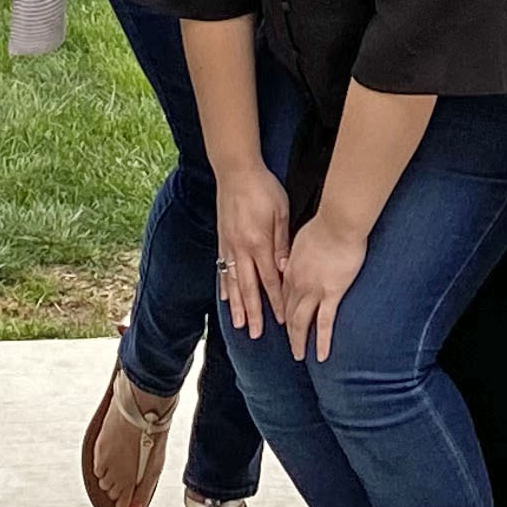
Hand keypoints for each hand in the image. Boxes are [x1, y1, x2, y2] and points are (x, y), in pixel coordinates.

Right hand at [211, 161, 293, 344]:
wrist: (236, 171)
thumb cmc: (264, 189)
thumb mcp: (281, 213)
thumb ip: (282, 243)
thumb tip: (285, 270)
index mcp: (259, 243)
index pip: (270, 280)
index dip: (276, 301)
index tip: (282, 320)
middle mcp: (241, 249)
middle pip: (248, 288)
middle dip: (254, 313)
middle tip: (257, 334)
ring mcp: (229, 246)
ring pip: (232, 283)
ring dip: (236, 306)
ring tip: (240, 325)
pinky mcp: (222, 240)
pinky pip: (222, 269)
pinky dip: (224, 286)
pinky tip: (225, 298)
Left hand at [276, 212, 367, 362]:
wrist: (338, 223)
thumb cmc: (326, 224)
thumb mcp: (304, 238)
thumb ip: (299, 253)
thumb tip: (297, 258)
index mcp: (290, 268)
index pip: (283, 295)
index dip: (283, 310)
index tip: (283, 321)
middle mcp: (297, 283)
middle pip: (289, 312)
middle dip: (288, 332)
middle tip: (290, 346)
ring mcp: (313, 291)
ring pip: (301, 322)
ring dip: (298, 341)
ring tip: (299, 355)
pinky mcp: (331, 294)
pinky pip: (324, 323)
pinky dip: (322, 342)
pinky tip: (321, 355)